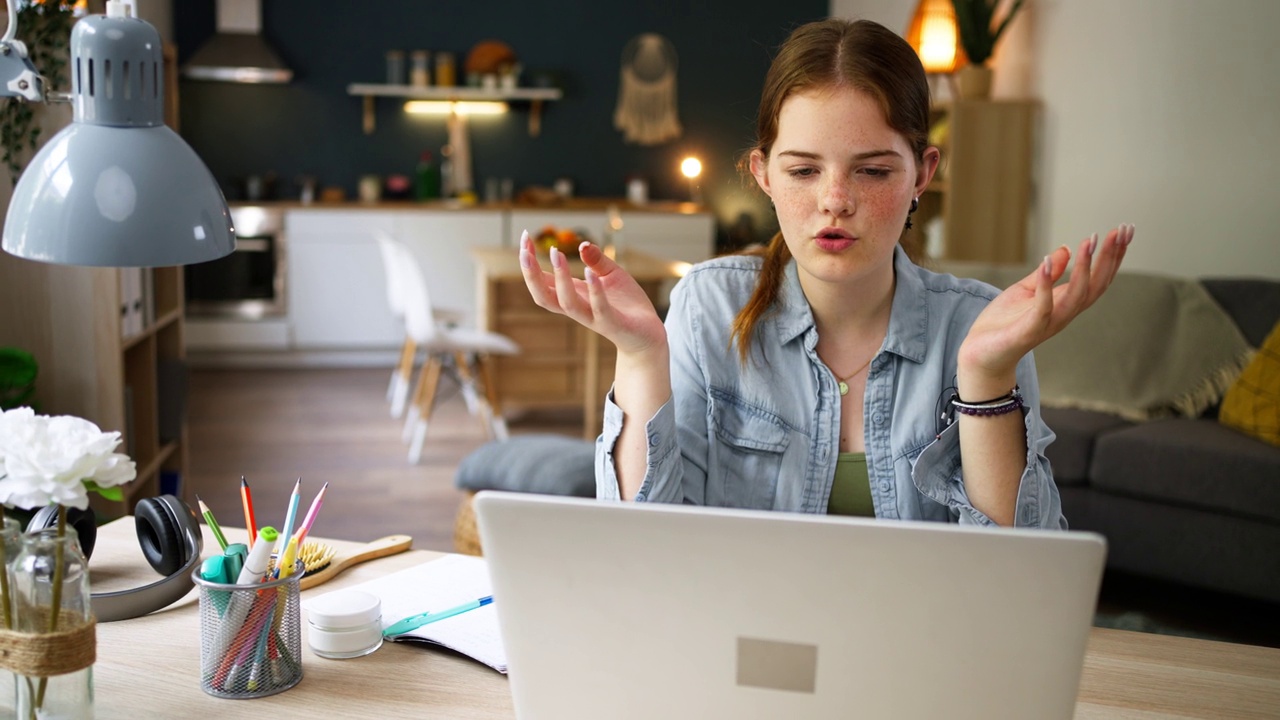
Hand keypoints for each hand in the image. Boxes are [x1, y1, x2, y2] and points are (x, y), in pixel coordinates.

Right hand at [518, 230, 667, 355]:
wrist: (648, 334)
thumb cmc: (627, 305)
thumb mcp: (612, 275)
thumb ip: (596, 260)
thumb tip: (581, 244)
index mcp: (574, 295)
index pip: (543, 280)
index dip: (530, 261)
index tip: (524, 237)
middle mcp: (578, 308)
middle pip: (543, 296)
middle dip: (531, 274)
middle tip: (524, 250)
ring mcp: (593, 317)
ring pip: (567, 303)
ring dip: (560, 279)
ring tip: (557, 253)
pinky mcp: (613, 324)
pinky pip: (600, 309)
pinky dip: (594, 292)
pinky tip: (590, 273)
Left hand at [958, 224, 1134, 383]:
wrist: (980, 355)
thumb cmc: (1003, 324)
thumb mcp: (1026, 290)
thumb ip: (1047, 274)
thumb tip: (1066, 249)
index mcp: (1065, 303)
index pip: (1097, 278)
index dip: (1112, 255)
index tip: (1124, 230)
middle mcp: (1064, 314)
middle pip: (1096, 285)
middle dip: (1110, 258)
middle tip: (1123, 230)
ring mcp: (1048, 323)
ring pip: (1076, 296)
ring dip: (1085, 267)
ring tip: (1090, 241)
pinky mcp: (1028, 331)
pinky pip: (1043, 308)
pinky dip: (1047, 285)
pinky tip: (1049, 261)